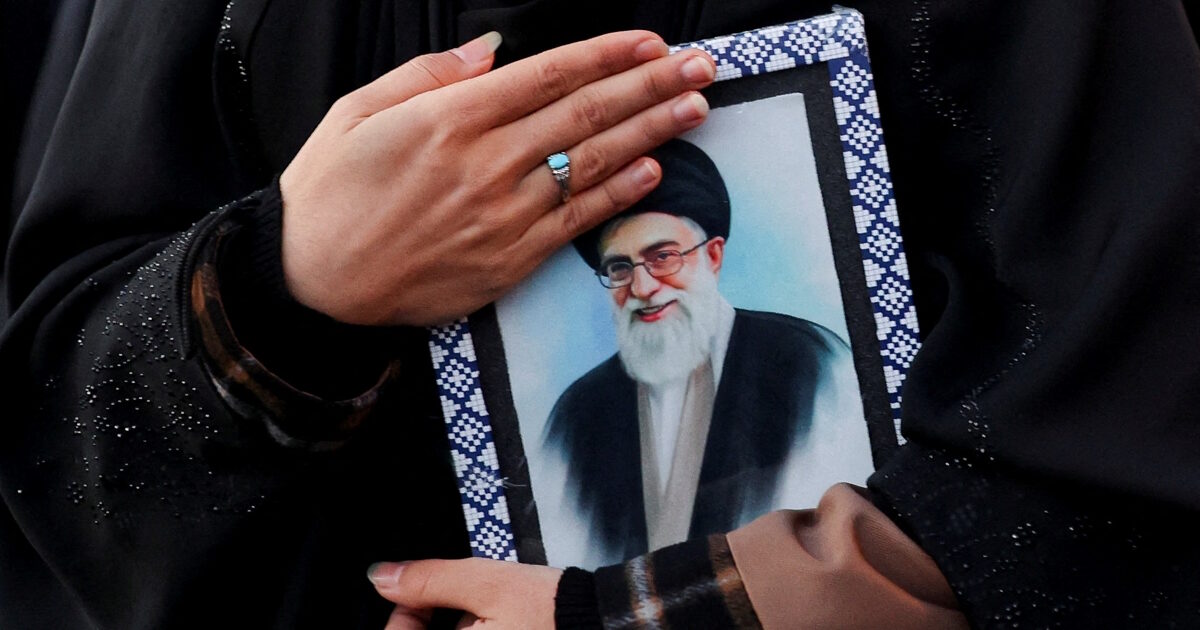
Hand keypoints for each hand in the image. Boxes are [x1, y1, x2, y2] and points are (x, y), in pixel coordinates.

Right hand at [279, 30, 715, 325]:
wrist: (312, 286)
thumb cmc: (329, 195)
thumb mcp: (357, 113)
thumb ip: (429, 76)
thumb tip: (492, 51)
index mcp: (448, 119)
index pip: (549, 74)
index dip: (607, 54)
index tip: (650, 42)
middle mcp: (485, 163)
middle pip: (587, 112)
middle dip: (652, 83)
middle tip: (702, 66)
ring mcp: (503, 215)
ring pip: (594, 163)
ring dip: (652, 131)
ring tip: (696, 107)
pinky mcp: (510, 260)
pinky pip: (577, 221)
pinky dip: (618, 193)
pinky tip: (654, 169)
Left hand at [368, 558, 562, 628]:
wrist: (599, 624)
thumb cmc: (551, 610)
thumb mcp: (487, 583)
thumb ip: (429, 580)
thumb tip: (383, 577)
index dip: (401, 618)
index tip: (416, 596)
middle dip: (428, 625)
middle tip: (455, 604)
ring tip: (483, 616)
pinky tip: (497, 626)